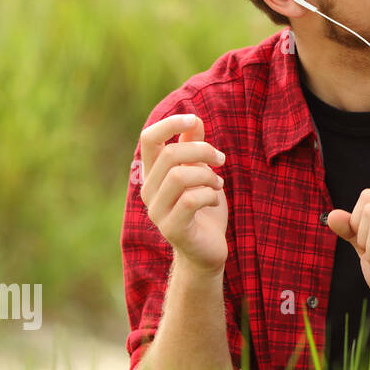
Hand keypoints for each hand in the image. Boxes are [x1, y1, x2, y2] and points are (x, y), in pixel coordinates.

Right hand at [138, 114, 227, 275]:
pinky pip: (190, 200)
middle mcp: (149, 191)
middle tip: (221, 159)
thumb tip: (194, 120)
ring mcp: (158, 211)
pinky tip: (215, 200)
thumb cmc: (204, 209)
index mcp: (154, 174)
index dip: (170, 123)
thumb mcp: (202, 174)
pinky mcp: (172, 228)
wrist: (208, 250)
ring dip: (207, 175)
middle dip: (202, 151)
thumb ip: (195, 149)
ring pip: (178, 176)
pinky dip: (210, 195)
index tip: (194, 119)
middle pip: (169, 155)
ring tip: (218, 183)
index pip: (148, 139)